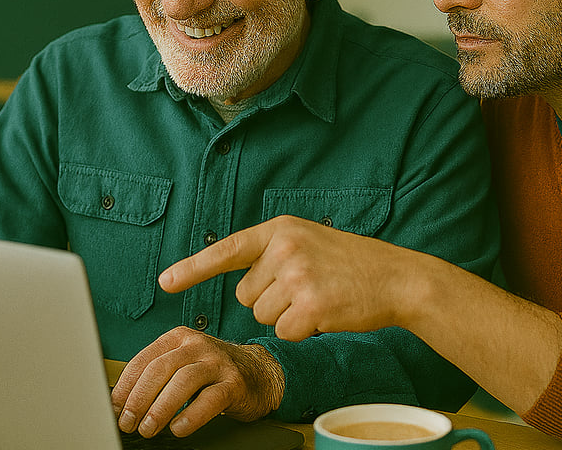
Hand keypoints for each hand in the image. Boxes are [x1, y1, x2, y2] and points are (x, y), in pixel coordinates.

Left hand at [111, 327, 284, 437]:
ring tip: (148, 428)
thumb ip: (158, 374)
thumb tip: (121, 403)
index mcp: (180, 337)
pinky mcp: (234, 383)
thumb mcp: (184, 362)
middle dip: (139, 398)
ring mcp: (218, 363)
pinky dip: (190, 416)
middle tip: (128, 422)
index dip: (126, 386)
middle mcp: (199, 345)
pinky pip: (210, 399)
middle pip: (161, 368)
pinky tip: (178, 428)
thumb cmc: (213, 371)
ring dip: (160, 407)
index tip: (115, 408)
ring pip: (184, 381)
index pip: (145, 358)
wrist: (259, 372)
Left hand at [159, 215, 426, 340]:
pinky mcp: (310, 306)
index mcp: (281, 230)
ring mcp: (297, 276)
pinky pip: (284, 332)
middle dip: (270, 299)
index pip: (228, 250)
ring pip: (262, 316)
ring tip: (319, 297)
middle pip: (245, 295)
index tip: (166, 282)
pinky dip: (303, 330)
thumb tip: (240, 284)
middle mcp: (285, 248)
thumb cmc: (351, 263)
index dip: (193, 268)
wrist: (395, 277)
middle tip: (308, 286)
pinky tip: (326, 312)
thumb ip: (273, 254)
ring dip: (287, 316)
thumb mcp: (309, 241)